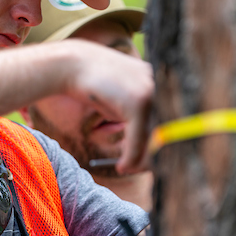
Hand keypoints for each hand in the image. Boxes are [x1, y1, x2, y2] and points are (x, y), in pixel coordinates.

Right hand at [62, 39, 153, 172]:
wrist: (69, 65)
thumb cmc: (90, 84)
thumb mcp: (118, 100)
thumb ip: (135, 116)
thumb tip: (154, 146)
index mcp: (156, 79)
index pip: (167, 119)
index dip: (159, 145)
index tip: (149, 162)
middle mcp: (158, 83)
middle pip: (165, 130)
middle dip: (153, 155)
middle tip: (138, 170)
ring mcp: (150, 90)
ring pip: (153, 137)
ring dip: (142, 160)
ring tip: (129, 169)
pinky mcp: (138, 102)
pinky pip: (139, 138)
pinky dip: (131, 157)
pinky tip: (122, 166)